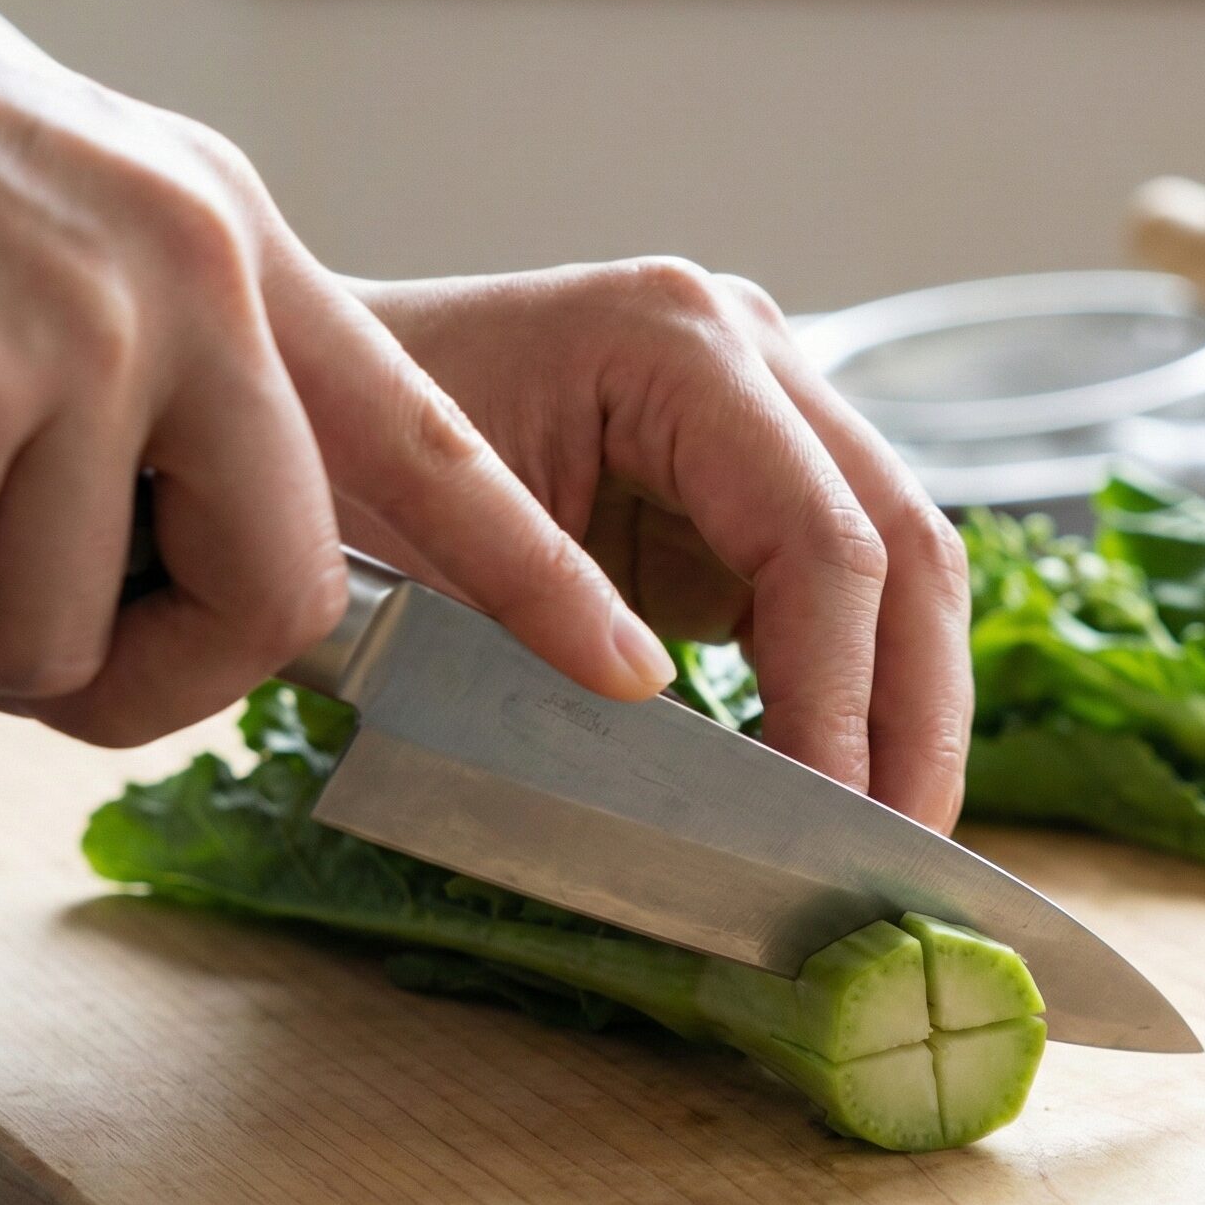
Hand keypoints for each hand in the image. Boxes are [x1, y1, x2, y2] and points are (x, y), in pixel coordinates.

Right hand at [0, 0, 673, 741]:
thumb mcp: (57, 254)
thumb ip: (158, 403)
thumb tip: (194, 599)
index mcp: (229, 253)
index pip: (431, 443)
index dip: (534, 576)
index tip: (628, 668)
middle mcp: (192, 274)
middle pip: (275, 599)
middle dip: (140, 683)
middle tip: (6, 656)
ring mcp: (79, 323)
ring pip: (57, 637)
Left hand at [351, 266, 974, 830]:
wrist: (289, 399)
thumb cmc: (330, 462)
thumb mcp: (435, 566)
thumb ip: (582, 669)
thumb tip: (733, 805)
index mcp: (674, 343)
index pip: (820, 542)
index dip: (841, 700)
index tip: (825, 833)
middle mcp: (746, 352)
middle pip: (905, 545)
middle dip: (914, 717)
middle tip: (899, 861)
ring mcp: (760, 405)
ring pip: (903, 565)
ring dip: (906, 709)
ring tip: (885, 840)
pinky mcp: (748, 476)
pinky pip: (840, 587)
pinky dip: (852, 686)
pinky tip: (834, 782)